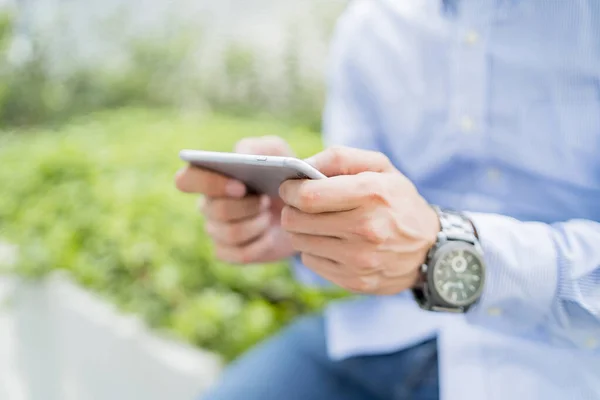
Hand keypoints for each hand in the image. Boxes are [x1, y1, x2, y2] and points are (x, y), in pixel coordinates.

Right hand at [175, 136, 296, 263]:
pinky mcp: (229, 252)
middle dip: (246, 207)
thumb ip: (260, 147)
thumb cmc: (281, 176)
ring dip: (256, 225)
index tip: (239, 186)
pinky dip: (260, 245)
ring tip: (268, 216)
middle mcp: (207, 205)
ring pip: (230, 234)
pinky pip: (240, 254)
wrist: (299, 210)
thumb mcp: (277, 153)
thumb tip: (240, 153)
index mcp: (210, 177)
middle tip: (265, 201)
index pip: (186, 180)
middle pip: (215, 211)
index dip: (208, 184)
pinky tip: (270, 236)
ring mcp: (216, 231)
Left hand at [278, 146, 439, 294]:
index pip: (308, 196)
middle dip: (292, 209)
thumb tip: (301, 167)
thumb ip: (339, 158)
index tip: (289, 187)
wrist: (430, 248)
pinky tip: (332, 242)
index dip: (290, 190)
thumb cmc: (398, 200)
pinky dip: (314, 250)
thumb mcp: (379, 166)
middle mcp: (365, 229)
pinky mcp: (354, 281)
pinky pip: (310, 262)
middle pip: (296, 221)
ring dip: (302, 230)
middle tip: (301, 205)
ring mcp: (360, 260)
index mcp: (371, 195)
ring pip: (299, 242)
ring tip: (319, 222)